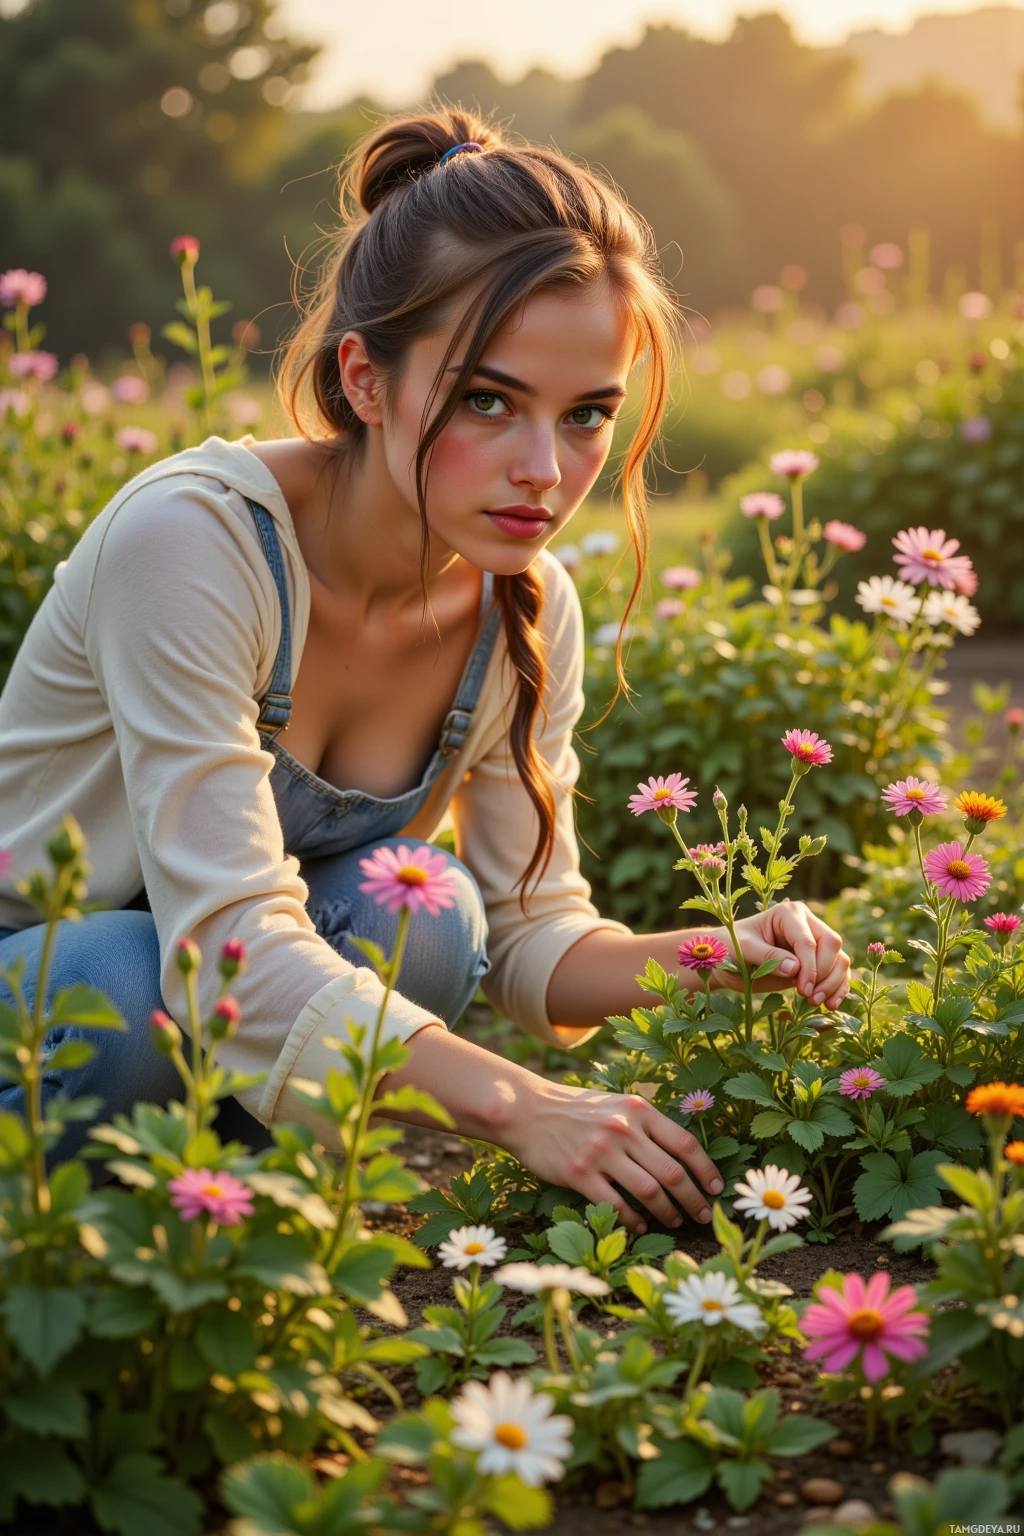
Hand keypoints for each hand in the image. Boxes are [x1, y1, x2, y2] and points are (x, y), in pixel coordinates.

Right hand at [505, 1079, 723, 1234]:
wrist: (527, 1110)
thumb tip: (681, 1152)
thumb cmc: (575, 1110)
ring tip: (675, 1222)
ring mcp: (601, 1152)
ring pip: (649, 1192)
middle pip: (672, 1172)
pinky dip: (633, 1221)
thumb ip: (645, 1123)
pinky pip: (616, 1205)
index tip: (716, 1188)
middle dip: (693, 1199)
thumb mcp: (615, 1104)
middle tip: (702, 1215)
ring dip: (668, 1213)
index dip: (706, 1170)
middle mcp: (623, 1129)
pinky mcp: (580, 1174)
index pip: (685, 1144)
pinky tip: (640, 1227)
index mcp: (637, 1110)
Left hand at [713, 900, 849, 1010]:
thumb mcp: (743, 950)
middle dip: (824, 973)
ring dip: (833, 983)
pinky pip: (838, 971)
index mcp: (788, 914)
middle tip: (809, 998)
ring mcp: (814, 941)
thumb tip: (795, 968)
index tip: (802, 991)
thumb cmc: (730, 949)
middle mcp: (806, 923)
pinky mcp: (816, 960)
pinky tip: (831, 1004)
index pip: (808, 941)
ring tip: (816, 1003)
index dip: (810, 967)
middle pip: (832, 945)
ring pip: (840, 959)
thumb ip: (767, 957)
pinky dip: (838, 988)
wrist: (727, 960)